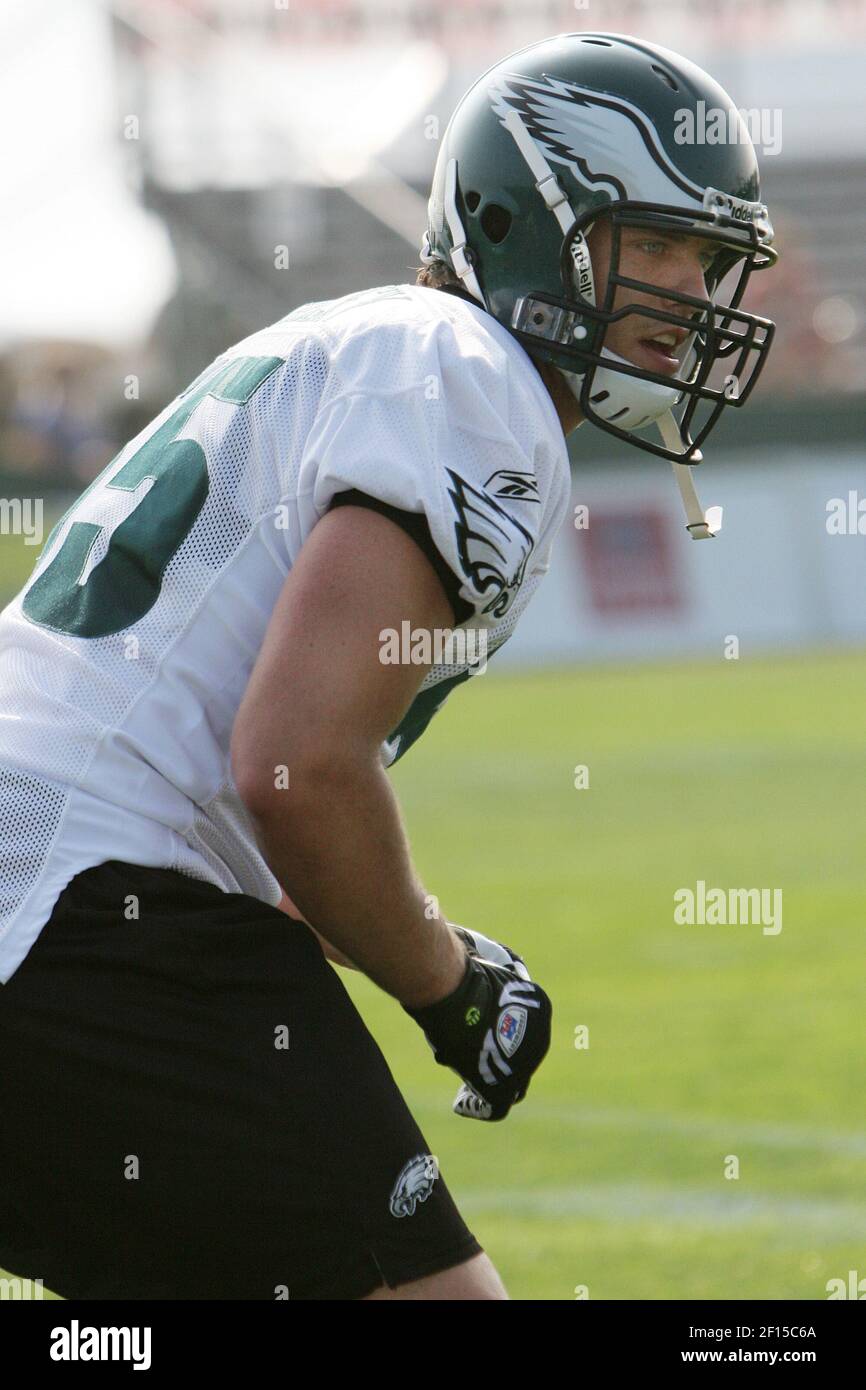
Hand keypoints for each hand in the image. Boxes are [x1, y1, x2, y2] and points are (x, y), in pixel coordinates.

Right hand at [403, 936, 551, 1121]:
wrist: (457, 993)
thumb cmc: (463, 973)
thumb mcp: (485, 964)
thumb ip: (491, 981)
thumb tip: (486, 969)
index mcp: (539, 1005)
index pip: (525, 1030)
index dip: (503, 1036)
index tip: (481, 1038)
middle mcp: (540, 1037)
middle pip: (519, 1059)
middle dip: (496, 1062)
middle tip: (470, 1063)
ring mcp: (526, 1064)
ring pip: (508, 1083)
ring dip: (486, 1082)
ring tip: (462, 1086)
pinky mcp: (506, 1086)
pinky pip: (496, 1105)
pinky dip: (477, 1105)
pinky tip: (460, 1101)